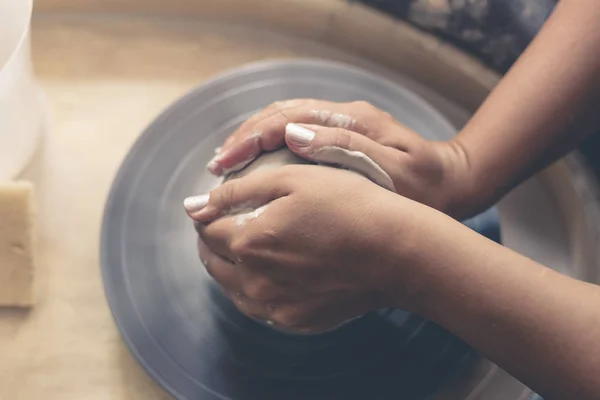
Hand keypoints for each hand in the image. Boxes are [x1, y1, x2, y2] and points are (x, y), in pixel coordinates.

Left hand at [186, 165, 421, 332]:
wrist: (395, 251)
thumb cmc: (348, 205)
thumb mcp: (292, 180)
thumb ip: (236, 191)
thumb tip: (193, 206)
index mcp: (250, 240)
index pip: (206, 229)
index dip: (208, 214)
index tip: (221, 206)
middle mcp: (256, 280)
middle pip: (213, 261)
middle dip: (213, 241)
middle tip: (229, 225)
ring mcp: (276, 305)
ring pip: (231, 288)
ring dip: (230, 266)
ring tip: (247, 248)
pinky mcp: (295, 320)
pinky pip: (258, 307)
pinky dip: (253, 288)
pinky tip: (269, 273)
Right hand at [207, 99, 472, 218]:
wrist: (451, 184)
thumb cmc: (425, 186)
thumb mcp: (394, 171)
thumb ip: (348, 149)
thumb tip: (293, 135)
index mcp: (352, 120)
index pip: (289, 118)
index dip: (252, 138)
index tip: (225, 163)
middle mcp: (342, 116)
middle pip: (280, 115)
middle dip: (244, 138)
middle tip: (216, 166)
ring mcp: (340, 126)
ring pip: (284, 123)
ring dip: (252, 141)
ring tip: (226, 165)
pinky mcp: (340, 139)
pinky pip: (295, 137)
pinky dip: (269, 148)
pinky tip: (255, 168)